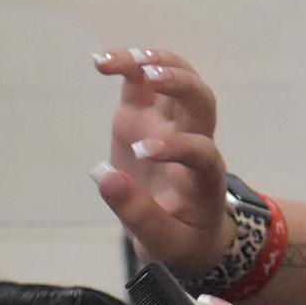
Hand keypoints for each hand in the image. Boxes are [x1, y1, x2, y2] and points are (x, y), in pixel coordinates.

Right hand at [91, 48, 236, 277]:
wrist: (187, 227)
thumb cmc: (183, 238)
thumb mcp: (165, 242)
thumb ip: (139, 214)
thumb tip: (104, 177)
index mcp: (205, 177)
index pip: (201, 152)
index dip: (177, 147)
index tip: (142, 153)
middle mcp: (194, 141)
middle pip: (201, 101)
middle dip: (180, 83)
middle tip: (151, 78)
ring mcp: (171, 123)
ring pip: (177, 77)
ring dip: (153, 62)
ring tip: (118, 62)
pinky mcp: (146, 115)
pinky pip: (143, 80)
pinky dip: (127, 65)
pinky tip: (100, 62)